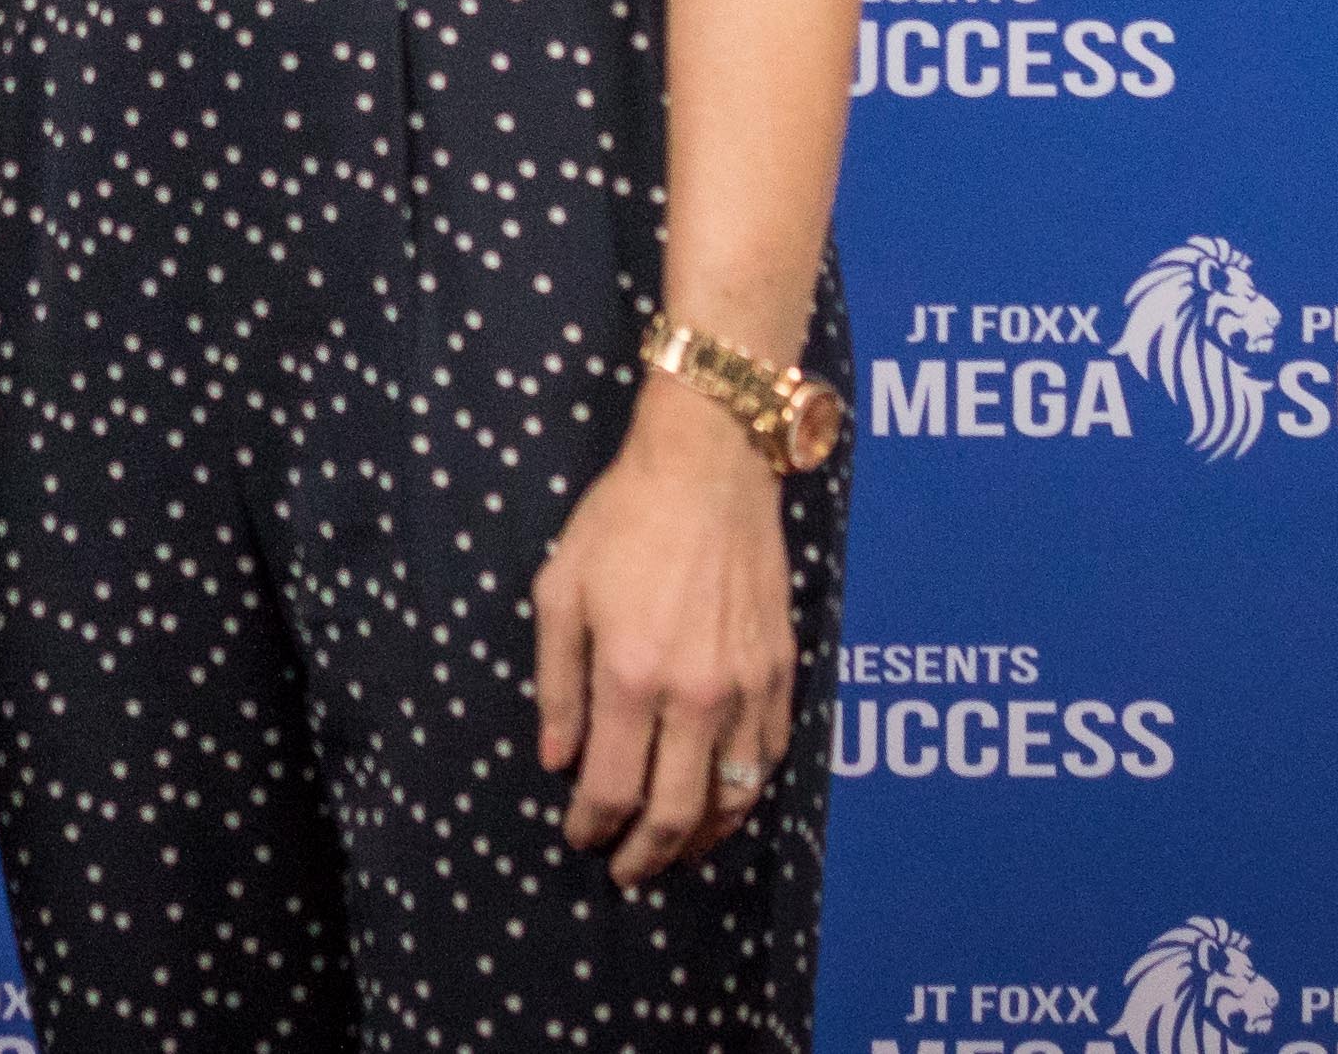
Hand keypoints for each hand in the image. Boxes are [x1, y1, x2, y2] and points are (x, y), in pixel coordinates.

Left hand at [529, 379, 798, 887]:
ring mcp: (747, 687)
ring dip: (702, 837)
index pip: (611, 786)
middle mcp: (695, 694)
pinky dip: (745, 793)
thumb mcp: (560, 593)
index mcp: (630, 675)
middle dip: (647, 854)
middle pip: (676, 811)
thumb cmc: (623, 520)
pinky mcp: (781, 671)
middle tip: (626, 870)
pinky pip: (769, 757)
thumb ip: (557, 685)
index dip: (592, 826)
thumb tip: (556, 760)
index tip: (579, 837)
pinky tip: (723, 801)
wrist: (709, 466)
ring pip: (731, 795)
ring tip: (676, 852)